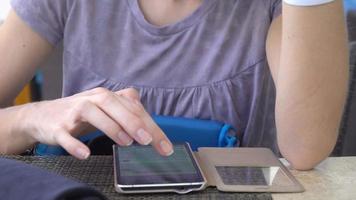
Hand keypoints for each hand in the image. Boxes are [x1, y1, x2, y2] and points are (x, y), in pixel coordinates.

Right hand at [21, 88, 172, 158]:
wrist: (42, 116)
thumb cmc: (80, 114)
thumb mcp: (106, 109)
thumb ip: (128, 112)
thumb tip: (151, 125)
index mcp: (106, 97)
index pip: (132, 108)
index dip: (151, 125)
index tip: (165, 146)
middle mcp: (91, 100)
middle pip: (114, 104)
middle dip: (133, 121)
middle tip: (148, 140)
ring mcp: (73, 112)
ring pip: (92, 114)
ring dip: (111, 127)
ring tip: (126, 142)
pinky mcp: (57, 127)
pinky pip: (65, 135)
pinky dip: (75, 145)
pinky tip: (86, 153)